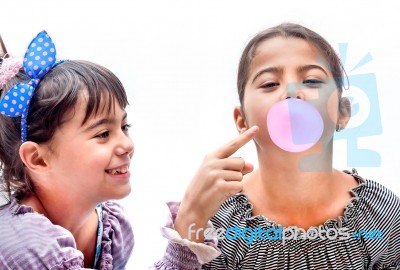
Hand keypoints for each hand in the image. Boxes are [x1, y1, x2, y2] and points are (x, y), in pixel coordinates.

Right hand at [174, 126, 258, 240]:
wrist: (193, 206)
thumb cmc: (207, 188)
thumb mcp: (217, 174)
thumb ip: (234, 167)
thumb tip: (251, 166)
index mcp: (211, 157)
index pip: (232, 145)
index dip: (245, 137)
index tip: (257, 128)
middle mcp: (213, 163)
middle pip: (241, 162)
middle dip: (238, 172)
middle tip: (225, 181)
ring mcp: (215, 174)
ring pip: (240, 175)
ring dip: (235, 184)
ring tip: (221, 188)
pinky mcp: (220, 186)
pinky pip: (239, 185)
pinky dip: (234, 191)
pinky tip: (223, 194)